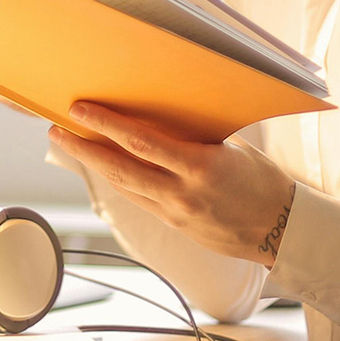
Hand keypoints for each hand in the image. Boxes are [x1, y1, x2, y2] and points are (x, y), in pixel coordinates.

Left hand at [50, 102, 297, 266]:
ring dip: (94, 165)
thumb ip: (197, 133)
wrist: (282, 230)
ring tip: (72, 143)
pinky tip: (104, 165)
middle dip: (83, 148)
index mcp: (201, 167)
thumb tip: (165, 110)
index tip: (81, 110)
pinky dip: (118, 180)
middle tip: (57, 130)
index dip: (106, 125)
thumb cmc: (263, 181)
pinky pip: (138, 199)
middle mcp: (183, 193)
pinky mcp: (174, 225)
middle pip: (119, 168)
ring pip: (123, 186)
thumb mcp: (234, 148)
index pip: (141, 142)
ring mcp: (176, 213)